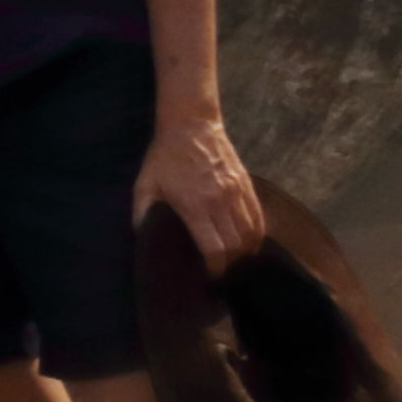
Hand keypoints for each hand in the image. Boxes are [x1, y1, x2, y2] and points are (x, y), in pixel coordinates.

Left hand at [136, 115, 265, 265]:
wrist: (191, 126)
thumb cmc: (164, 157)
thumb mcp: (145, 184)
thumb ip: (142, 213)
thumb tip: (143, 237)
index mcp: (195, 206)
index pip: (214, 248)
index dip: (214, 268)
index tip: (209, 276)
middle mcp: (221, 203)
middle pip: (235, 246)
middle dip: (230, 264)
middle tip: (220, 271)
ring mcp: (237, 194)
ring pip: (251, 235)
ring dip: (244, 253)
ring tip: (234, 260)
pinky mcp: (248, 187)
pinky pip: (258, 219)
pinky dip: (256, 236)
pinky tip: (248, 244)